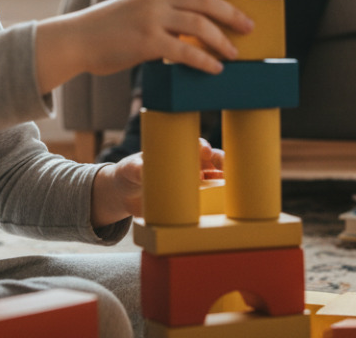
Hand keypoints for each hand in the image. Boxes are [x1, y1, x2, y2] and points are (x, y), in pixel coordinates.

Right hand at [34, 0, 253, 92]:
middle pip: (206, 1)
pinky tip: (214, 69)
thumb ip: (162, 8)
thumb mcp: (136, 6)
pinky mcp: (146, 42)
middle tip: (250, 28)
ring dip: (222, 40)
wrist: (77, 39)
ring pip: (199, 25)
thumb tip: (195, 23)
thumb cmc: (108, 28)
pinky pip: (184, 51)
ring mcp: (151, 18)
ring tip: (234, 54)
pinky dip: (204, 60)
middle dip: (233, 14)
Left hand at [89, 138, 223, 227]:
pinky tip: (221, 208)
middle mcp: (191, 165)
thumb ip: (138, 168)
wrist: (125, 195)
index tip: (204, 152)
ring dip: (225, 185)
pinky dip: (216, 204)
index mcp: (179, 151)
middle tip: (225, 170)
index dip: (203, 147)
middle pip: (214, 162)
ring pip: (216, 182)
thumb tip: (142, 169)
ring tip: (229, 191)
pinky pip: (207, 203)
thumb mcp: (132, 168)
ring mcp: (193, 184)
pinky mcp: (191, 203)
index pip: (197, 145)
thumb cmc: (131, 172)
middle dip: (223, 164)